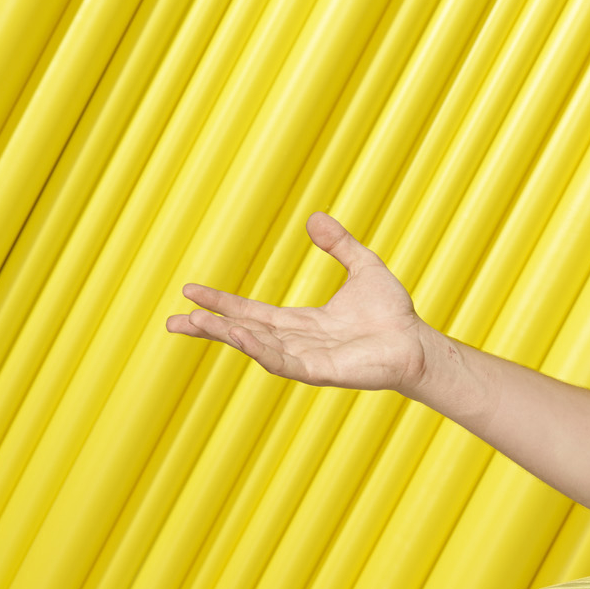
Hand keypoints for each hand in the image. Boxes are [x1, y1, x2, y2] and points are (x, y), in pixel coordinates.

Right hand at [164, 211, 439, 391]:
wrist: (417, 343)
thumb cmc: (393, 314)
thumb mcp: (362, 267)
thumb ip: (339, 244)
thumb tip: (314, 217)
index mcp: (300, 323)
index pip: (251, 311)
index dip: (221, 303)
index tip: (190, 292)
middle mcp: (297, 343)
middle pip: (243, 332)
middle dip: (208, 327)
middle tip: (172, 321)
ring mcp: (306, 359)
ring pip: (256, 347)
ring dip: (226, 335)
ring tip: (195, 324)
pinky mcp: (320, 371)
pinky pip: (283, 362)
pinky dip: (259, 349)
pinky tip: (238, 336)